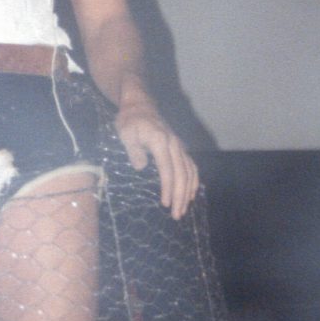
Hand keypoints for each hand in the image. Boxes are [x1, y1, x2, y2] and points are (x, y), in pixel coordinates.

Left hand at [115, 102, 198, 219]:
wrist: (140, 105)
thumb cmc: (130, 121)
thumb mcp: (125, 133)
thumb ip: (133, 150)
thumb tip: (140, 167)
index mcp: (160, 141)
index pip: (167, 169)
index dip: (168, 188)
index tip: (166, 204)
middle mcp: (174, 144)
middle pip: (181, 174)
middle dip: (180, 196)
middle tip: (176, 215)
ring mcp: (179, 145)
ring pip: (189, 171)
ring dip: (187, 192)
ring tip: (183, 209)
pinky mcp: (180, 147)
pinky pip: (191, 166)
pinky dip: (193, 181)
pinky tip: (191, 193)